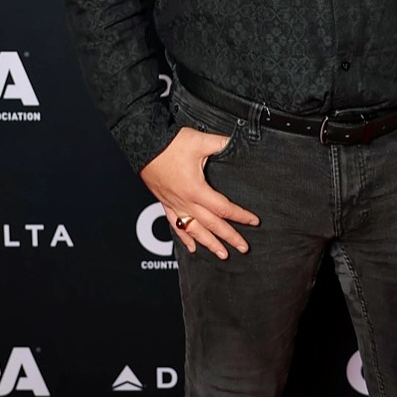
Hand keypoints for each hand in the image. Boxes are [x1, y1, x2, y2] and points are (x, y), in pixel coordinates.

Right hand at [140, 126, 258, 258]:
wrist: (143, 145)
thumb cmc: (168, 144)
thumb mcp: (200, 141)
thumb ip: (221, 144)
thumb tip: (237, 144)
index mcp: (196, 190)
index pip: (224, 209)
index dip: (241, 216)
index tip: (253, 222)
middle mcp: (185, 202)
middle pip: (212, 226)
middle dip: (229, 238)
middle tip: (243, 248)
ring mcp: (174, 204)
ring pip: (194, 231)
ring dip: (209, 244)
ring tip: (222, 255)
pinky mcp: (165, 203)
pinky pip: (176, 226)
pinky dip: (185, 238)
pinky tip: (191, 247)